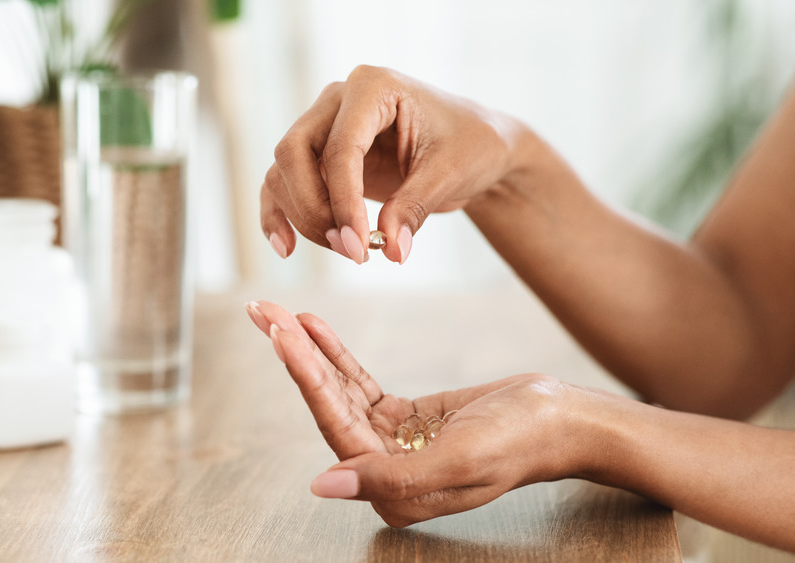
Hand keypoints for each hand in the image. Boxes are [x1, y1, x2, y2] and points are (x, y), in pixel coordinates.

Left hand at [246, 300, 593, 526]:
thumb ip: (390, 478)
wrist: (560, 420)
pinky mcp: (404, 419)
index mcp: (392, 491)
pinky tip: (314, 328)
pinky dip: (337, 355)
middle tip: (263, 313)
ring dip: (309, 351)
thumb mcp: (459, 459)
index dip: (304, 377)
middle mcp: (384, 472)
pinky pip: (360, 384)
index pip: (335, 426)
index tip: (279, 334)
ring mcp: (392, 444)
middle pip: (327, 405)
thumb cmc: (520, 442)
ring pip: (338, 391)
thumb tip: (322, 485)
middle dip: (294, 357)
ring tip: (280, 312)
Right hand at [262, 65, 523, 263]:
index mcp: (373, 87)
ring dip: (305, 218)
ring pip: (284, 172)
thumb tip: (393, 250)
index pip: (340, 147)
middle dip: (315, 209)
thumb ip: (414, 208)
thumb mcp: (450, 175)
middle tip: (352, 251)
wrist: (475, 147)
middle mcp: (338, 100)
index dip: (344, 201)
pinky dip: (280, 215)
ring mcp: (323, 125)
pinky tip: (286, 247)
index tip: (359, 246)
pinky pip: (283, 183)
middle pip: (294, 153)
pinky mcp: (318, 156)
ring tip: (348, 251)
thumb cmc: (469, 146)